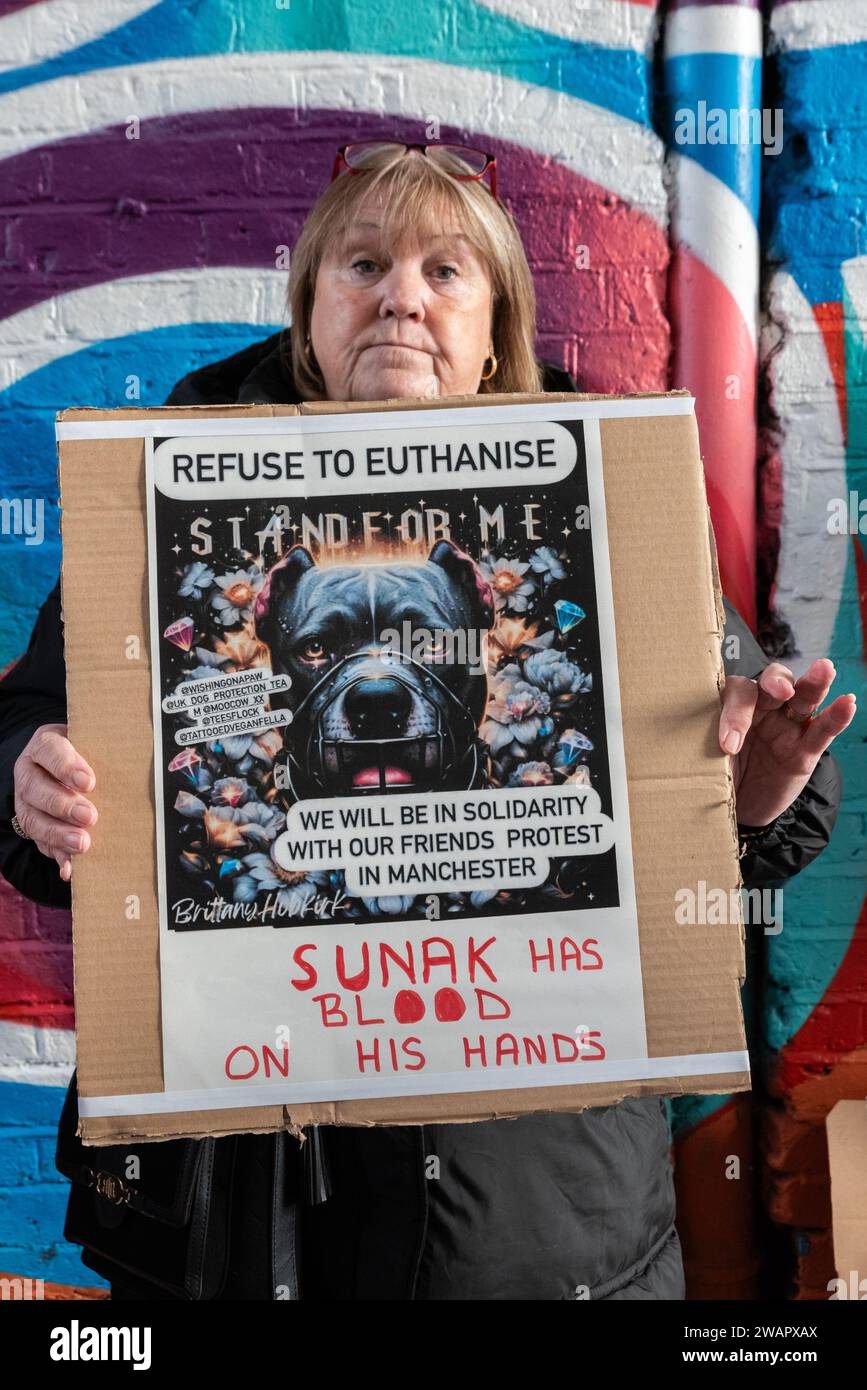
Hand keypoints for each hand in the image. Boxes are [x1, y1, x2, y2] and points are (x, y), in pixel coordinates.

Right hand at [13, 724, 96, 881]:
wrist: (64, 765)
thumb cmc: (86, 753)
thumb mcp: (93, 742)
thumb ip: (105, 752)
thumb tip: (138, 767)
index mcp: (44, 746)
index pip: (49, 751)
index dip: (66, 767)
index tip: (88, 782)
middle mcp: (29, 773)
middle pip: (36, 789)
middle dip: (63, 805)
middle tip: (89, 817)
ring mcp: (27, 802)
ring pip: (33, 819)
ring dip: (57, 834)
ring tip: (81, 844)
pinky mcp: (34, 827)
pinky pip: (40, 843)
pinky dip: (57, 856)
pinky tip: (69, 868)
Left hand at [719, 659, 855, 826]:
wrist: (735, 810)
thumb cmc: (715, 776)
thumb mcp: (705, 761)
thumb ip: (705, 746)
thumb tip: (698, 745)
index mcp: (731, 706)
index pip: (737, 695)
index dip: (735, 716)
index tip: (729, 746)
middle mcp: (762, 710)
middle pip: (772, 684)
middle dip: (776, 683)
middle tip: (780, 690)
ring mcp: (787, 727)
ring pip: (803, 698)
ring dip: (815, 683)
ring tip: (825, 669)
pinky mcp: (806, 749)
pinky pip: (822, 730)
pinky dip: (836, 716)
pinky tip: (848, 703)